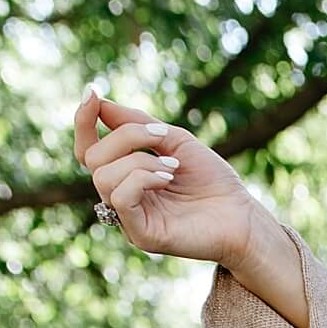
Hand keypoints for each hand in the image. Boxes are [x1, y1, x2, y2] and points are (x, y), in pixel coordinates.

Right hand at [73, 88, 257, 270]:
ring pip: (104, 177)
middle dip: (125, 137)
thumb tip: (99, 101)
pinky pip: (120, 199)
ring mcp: (130, 219)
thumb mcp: (173, 138)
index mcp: (127, 176)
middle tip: (161, 137)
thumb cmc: (212, 180)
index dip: (84, 120)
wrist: (242, 215)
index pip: (89, 149)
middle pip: (95, 159)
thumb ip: (136, 123)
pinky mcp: (141, 236)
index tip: (92, 92)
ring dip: (139, 160)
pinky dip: (141, 179)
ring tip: (173, 166)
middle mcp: (123, 198)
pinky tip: (167, 178)